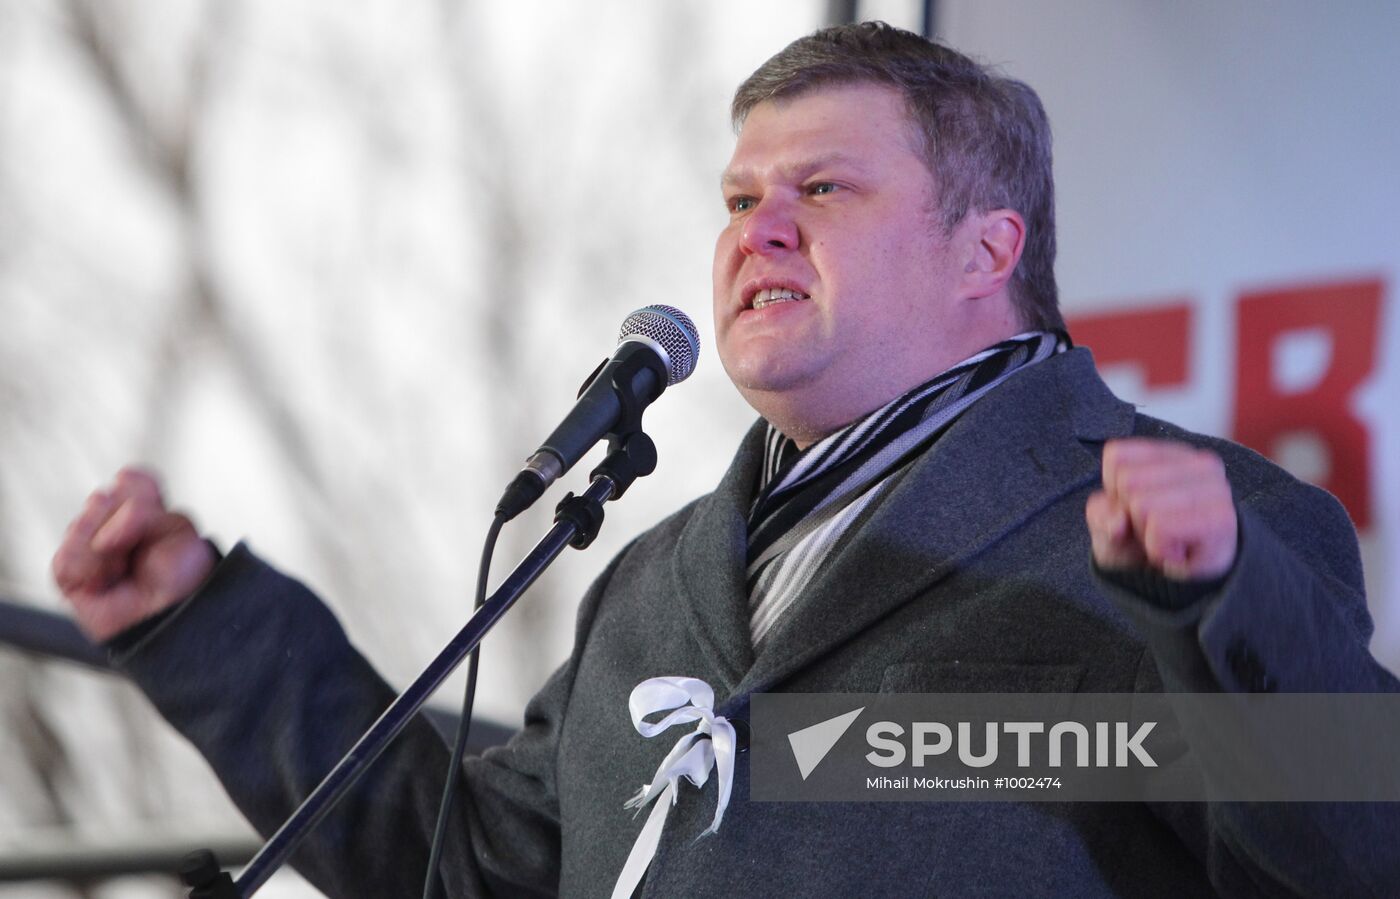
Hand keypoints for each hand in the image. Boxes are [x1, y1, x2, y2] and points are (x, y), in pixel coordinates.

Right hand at [51, 467, 215, 641]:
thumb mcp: (177, 530)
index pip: (131, 481)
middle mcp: (111, 526)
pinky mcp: (68, 574)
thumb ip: (142, 508)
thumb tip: (98, 501)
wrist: (172, 617)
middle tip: (140, 545)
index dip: (136, 487)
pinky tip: (106, 580)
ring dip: (108, 547)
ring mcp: (88, 548)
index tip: (151, 505)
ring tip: (126, 568)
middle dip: (126, 521)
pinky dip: (90, 567)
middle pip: (104, 499)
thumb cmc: (182, 578)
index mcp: (144, 513)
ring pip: (81, 524)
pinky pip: (67, 557)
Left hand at [1085, 439, 1237, 580]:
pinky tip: (1176, 553)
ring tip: (1167, 541)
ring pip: (1143, 505)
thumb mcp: (1108, 525)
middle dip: (1130, 516)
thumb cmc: (1142, 544)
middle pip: (1128, 481)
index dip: (1114, 491)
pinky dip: (1158, 549)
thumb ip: (1102, 515)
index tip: (1135, 510)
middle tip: (1154, 531)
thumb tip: (1119, 522)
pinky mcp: (1222, 518)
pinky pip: (1161, 528)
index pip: (1116, 456)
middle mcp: (1200, 463)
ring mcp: (1216, 489)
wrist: (1181, 587)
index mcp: (1171, 454)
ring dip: (1146, 535)